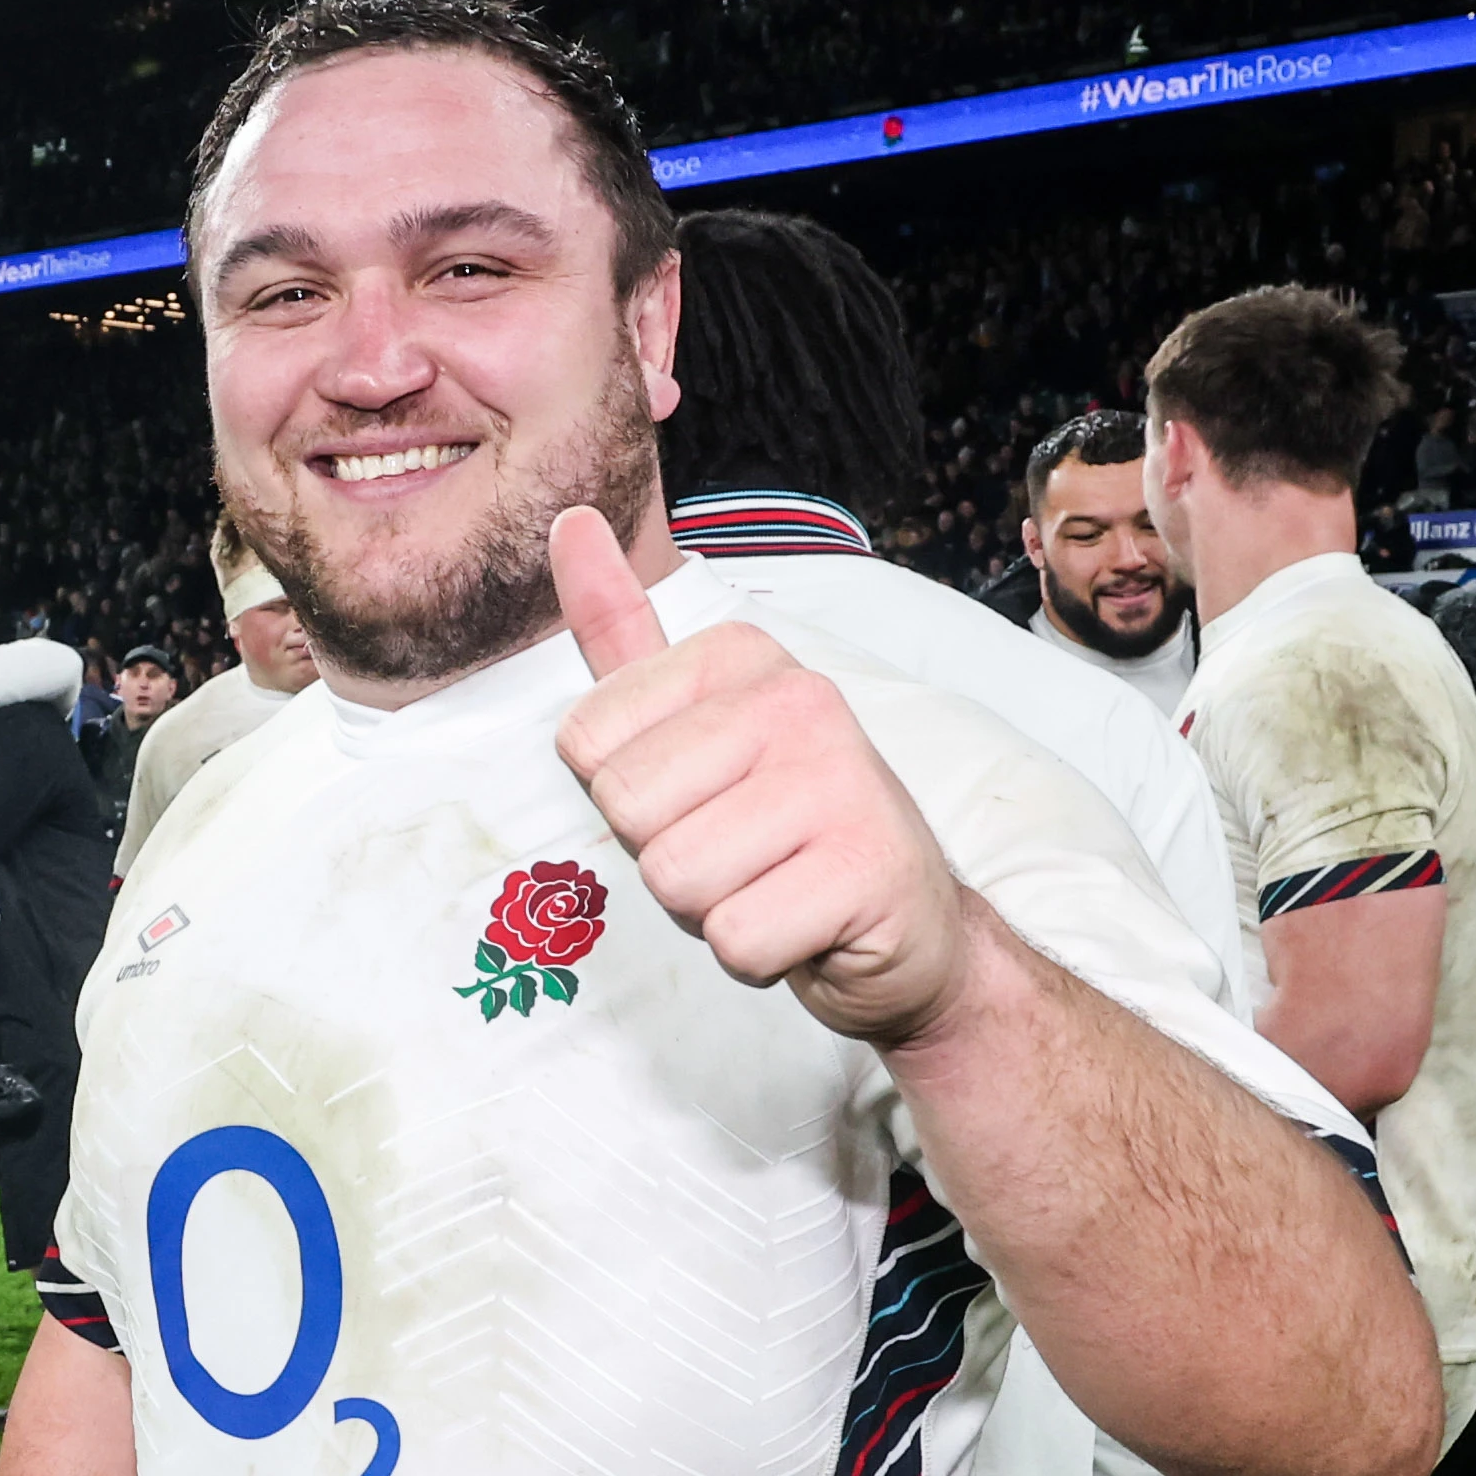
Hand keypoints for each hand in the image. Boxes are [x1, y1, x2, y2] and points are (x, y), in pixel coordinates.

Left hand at [548, 506, 969, 1045]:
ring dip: (711, 911)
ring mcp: (841, 778)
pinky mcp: (866, 868)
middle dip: (667, 859)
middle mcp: (798, 698)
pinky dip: (759, 955)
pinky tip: (804, 924)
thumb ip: (622, 631)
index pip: (588, 743)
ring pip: (677, 879)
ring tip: (770, 885)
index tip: (702, 801)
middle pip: (630, 811)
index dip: (629, 800)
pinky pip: (736, 938)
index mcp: (741, 656)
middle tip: (740, 855)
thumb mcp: (693, 723)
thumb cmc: (782, 832)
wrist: (907, 928)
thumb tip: (569, 520)